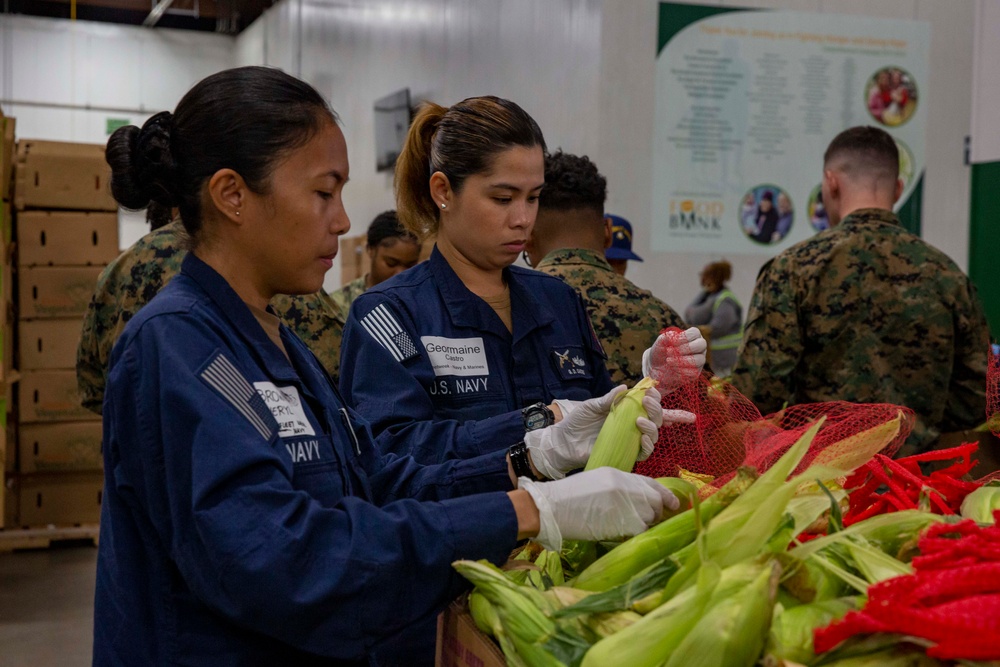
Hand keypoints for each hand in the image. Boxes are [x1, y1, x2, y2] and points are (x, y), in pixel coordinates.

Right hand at [518, 468, 678, 551]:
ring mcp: (629, 505)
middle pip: (654, 500)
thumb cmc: (569, 496)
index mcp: (619, 475)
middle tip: (650, 519)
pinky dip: (636, 534)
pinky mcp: (627, 523)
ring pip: (650, 517)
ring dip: (645, 523)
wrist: (554, 508)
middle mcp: (628, 488)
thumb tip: (636, 500)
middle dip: (656, 511)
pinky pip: (641, 531)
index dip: (665, 494)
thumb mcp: (597, 481)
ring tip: (628, 526)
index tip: (674, 503)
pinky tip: (624, 534)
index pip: (651, 483)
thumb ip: (619, 487)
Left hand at [527, 385, 675, 478]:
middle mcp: (631, 425)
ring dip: (652, 426)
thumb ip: (608, 399)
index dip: (654, 397)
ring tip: (639, 420)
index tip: (651, 391)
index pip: (646, 404)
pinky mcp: (626, 454)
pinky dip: (648, 446)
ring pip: (653, 435)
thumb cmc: (577, 422)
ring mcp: (630, 440)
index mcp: (625, 411)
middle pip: (655, 418)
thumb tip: (625, 387)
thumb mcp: (592, 406)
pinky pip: (644, 453)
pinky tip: (642, 438)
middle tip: (646, 402)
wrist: (564, 442)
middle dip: (655, 409)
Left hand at [641, 327, 706, 391]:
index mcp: (692, 337)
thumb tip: (673, 336)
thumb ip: (666, 337)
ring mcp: (699, 360)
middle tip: (670, 352)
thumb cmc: (661, 351)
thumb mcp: (660, 342)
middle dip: (685, 348)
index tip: (671, 343)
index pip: (695, 332)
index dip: (684, 337)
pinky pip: (694, 371)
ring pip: (699, 359)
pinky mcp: (696, 372)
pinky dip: (681, 370)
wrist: (657, 367)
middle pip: (702, 344)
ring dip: (682, 360)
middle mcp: (699, 347)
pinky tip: (672, 367)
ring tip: (668, 360)